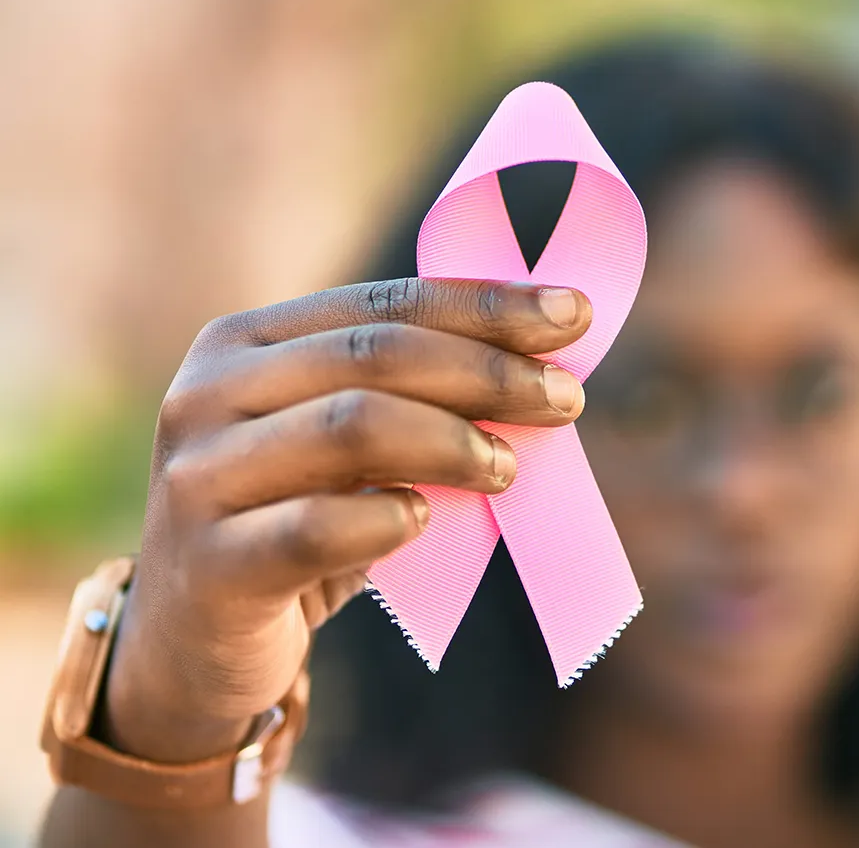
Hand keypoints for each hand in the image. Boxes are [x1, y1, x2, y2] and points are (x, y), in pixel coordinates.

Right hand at [99, 278, 592, 761]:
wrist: (193, 647)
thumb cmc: (297, 526)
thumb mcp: (350, 451)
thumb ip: (416, 400)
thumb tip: (547, 362)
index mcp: (243, 344)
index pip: (385, 303)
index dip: (486, 307)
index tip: (573, 315)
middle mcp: (207, 396)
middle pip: (376, 355)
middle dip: (489, 371)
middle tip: (567, 398)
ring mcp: (199, 479)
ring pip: (350, 426)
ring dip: (452, 440)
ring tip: (510, 468)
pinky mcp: (209, 567)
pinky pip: (314, 529)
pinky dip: (385, 517)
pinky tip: (423, 519)